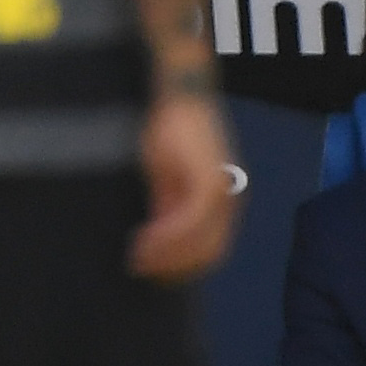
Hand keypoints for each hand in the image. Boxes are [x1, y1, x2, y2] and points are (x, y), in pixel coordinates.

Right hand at [125, 88, 236, 281]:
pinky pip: (189, 222)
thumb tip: (157, 237)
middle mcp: (227, 201)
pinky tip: (143, 240)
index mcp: (221, 202)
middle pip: (208, 254)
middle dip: (174, 269)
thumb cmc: (171, 128)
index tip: (153, 273)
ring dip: (168, 257)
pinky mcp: (207, 182)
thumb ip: (168, 204)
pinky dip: (166, 237)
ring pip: (200, 244)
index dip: (182, 268)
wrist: (181, 92)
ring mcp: (220, 193)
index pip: (209, 251)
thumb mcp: (168, 174)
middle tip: (142, 271)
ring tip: (137, 259)